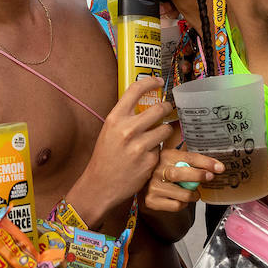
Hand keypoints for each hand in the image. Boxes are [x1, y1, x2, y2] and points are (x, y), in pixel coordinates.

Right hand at [74, 77, 175, 216]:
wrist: (101, 185)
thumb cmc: (105, 157)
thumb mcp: (109, 131)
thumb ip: (125, 117)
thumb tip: (145, 102)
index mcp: (115, 119)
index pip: (135, 90)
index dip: (150, 81)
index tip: (159, 81)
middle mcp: (128, 130)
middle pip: (159, 109)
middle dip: (167, 108)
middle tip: (167, 109)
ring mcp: (140, 146)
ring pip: (165, 129)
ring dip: (164, 131)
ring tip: (156, 136)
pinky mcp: (150, 160)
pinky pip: (161, 148)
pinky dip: (157, 150)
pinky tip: (147, 156)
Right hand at [141, 148, 220, 213]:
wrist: (146, 186)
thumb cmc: (166, 171)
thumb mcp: (175, 160)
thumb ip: (192, 161)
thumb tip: (217, 166)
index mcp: (165, 156)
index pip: (188, 158)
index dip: (205, 162)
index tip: (219, 167)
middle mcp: (157, 170)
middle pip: (180, 174)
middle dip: (198, 176)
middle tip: (209, 177)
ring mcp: (154, 186)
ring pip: (182, 194)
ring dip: (193, 195)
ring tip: (192, 192)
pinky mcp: (152, 201)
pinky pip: (176, 205)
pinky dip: (183, 204)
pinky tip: (180, 198)